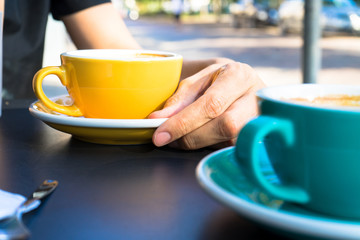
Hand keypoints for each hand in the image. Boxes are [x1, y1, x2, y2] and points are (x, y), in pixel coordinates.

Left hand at [149, 61, 265, 149]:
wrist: (246, 85)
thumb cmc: (219, 81)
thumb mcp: (197, 81)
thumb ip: (179, 100)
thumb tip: (157, 120)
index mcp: (239, 76)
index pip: (211, 104)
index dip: (184, 122)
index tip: (160, 135)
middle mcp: (255, 98)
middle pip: (225, 126)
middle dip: (191, 136)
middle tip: (167, 139)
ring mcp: (260, 120)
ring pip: (226, 140)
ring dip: (197, 142)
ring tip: (180, 136)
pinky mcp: (257, 137)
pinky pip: (228, 147)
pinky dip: (207, 144)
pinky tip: (199, 137)